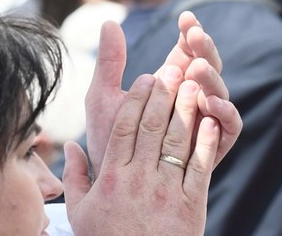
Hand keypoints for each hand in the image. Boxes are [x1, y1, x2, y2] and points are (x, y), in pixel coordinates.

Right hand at [64, 69, 219, 235]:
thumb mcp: (80, 211)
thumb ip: (74, 176)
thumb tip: (71, 146)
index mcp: (111, 176)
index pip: (124, 127)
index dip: (136, 99)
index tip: (144, 79)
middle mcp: (138, 179)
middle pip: (151, 126)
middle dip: (162, 94)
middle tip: (170, 69)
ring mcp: (166, 190)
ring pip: (175, 140)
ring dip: (184, 109)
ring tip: (190, 85)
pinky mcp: (190, 205)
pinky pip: (200, 166)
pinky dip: (206, 141)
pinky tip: (210, 120)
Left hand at [84, 13, 240, 169]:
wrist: (112, 182)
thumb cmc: (108, 140)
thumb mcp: (104, 97)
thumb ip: (110, 63)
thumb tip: (109, 22)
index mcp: (169, 83)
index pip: (187, 51)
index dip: (190, 34)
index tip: (185, 18)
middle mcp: (191, 99)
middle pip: (207, 67)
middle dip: (204, 49)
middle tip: (195, 35)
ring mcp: (204, 122)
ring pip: (220, 93)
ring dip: (212, 78)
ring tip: (197, 67)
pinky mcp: (212, 147)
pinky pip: (229, 128)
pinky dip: (225, 113)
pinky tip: (212, 103)